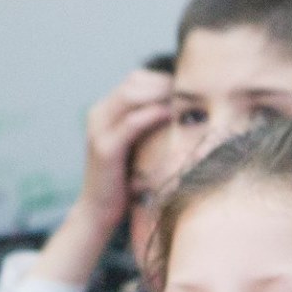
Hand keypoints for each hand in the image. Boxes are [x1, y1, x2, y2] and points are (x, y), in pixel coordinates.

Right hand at [72, 67, 173, 229]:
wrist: (98, 212)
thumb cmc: (124, 181)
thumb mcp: (136, 146)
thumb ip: (149, 126)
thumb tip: (184, 111)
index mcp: (104, 111)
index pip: (135, 80)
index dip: (162, 80)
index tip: (189, 89)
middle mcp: (97, 115)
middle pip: (133, 82)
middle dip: (164, 84)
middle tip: (193, 93)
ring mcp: (98, 130)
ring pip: (130, 95)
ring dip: (161, 94)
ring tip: (185, 101)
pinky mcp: (104, 148)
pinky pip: (130, 123)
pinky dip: (152, 114)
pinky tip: (171, 115)